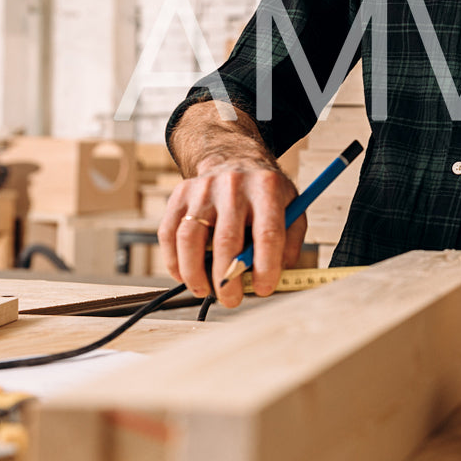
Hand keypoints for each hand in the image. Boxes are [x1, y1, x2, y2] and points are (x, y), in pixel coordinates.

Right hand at [156, 160, 306, 307]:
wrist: (235, 159)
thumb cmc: (266, 194)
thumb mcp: (292, 208)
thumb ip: (289, 242)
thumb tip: (278, 275)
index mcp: (267, 189)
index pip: (268, 233)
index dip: (266, 266)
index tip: (263, 290)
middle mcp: (233, 186)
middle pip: (226, 239)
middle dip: (227, 278)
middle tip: (231, 300)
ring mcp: (203, 189)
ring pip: (189, 238)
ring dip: (194, 273)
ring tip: (204, 291)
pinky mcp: (180, 195)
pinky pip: (169, 233)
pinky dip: (173, 261)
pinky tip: (184, 275)